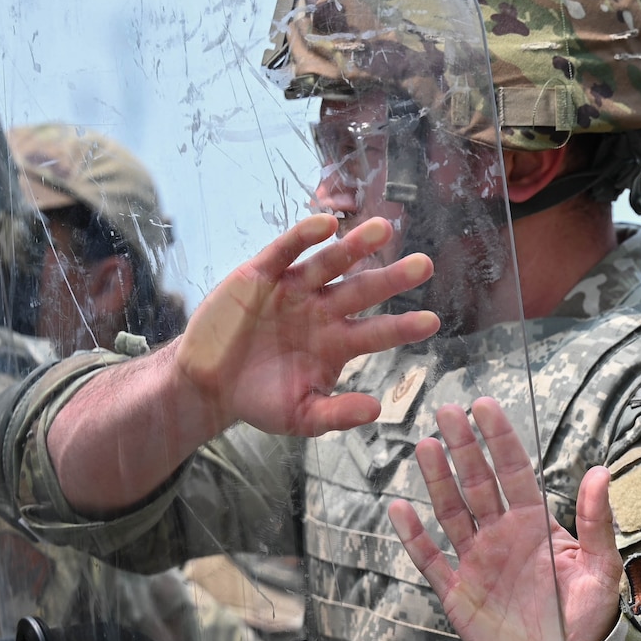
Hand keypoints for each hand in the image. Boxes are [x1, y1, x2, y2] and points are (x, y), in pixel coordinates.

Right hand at [176, 215, 439, 436]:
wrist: (208, 385)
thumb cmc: (260, 400)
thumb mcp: (301, 416)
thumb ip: (337, 413)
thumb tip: (376, 410)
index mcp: (338, 343)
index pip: (378, 332)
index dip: (403, 326)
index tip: (432, 322)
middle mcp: (323, 311)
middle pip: (363, 290)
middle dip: (392, 277)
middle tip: (425, 265)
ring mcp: (294, 290)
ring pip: (331, 262)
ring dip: (355, 245)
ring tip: (383, 229)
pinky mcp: (262, 274)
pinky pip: (286, 250)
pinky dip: (304, 236)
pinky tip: (326, 224)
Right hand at [389, 397, 624, 640]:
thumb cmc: (590, 615)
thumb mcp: (600, 566)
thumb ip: (597, 521)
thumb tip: (600, 471)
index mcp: (536, 524)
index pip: (514, 472)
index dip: (499, 439)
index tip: (484, 405)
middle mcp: (502, 535)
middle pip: (477, 483)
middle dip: (463, 447)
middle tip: (446, 410)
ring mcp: (478, 562)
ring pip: (451, 512)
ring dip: (437, 480)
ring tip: (425, 445)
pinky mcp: (458, 593)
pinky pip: (430, 560)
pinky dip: (414, 537)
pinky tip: (399, 508)